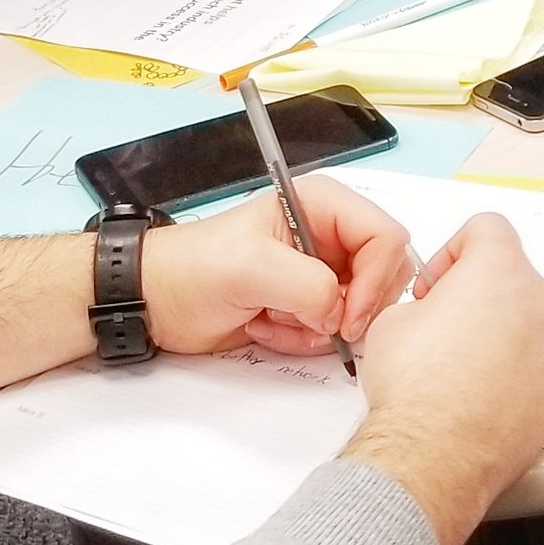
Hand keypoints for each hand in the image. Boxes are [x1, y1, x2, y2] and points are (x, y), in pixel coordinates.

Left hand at [142, 175, 415, 358]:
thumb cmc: (191, 269)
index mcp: (321, 204)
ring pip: (361, 309)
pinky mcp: (308, 305)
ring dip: (319, 328)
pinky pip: (334, 331)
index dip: (377, 279)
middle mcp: (328, 235)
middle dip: (350, 308)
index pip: (385, 237)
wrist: (158, 301)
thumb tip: (341, 314)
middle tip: (310, 322)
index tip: (350, 315)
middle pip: (383, 275)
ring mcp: (320, 272)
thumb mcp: (251, 268)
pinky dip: (304, 340)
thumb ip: (309, 285)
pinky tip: (266, 326)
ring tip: (273, 319)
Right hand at [342, 214, 543, 544]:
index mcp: (499, 271)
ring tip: (461, 362)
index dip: (453, 249)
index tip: (437, 283)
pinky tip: (481, 389)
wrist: (435, 454)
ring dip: (500, 327)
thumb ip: (425, 297)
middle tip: (443, 322)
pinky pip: (540, 357)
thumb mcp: (393, 319)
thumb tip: (432, 309)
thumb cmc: (415, 390)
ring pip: (530, 316)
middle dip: (478, 290)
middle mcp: (538, 301)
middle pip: (512, 272)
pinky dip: (517, 364)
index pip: (488, 227)